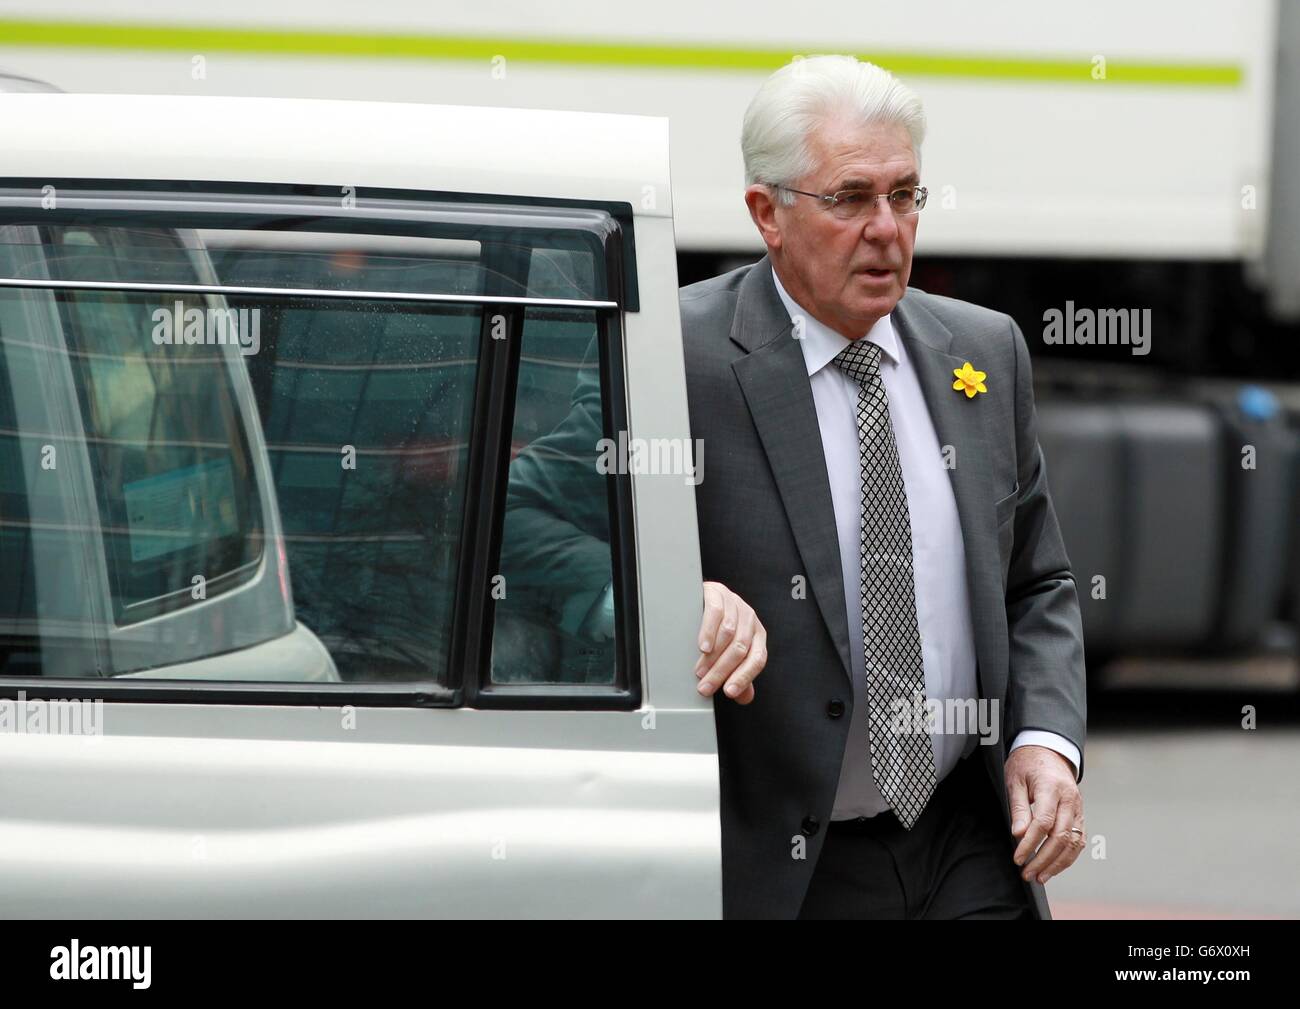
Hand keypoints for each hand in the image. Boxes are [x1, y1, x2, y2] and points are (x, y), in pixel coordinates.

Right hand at [694, 581, 766, 703]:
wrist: (703, 597)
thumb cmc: (717, 627)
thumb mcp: (729, 651)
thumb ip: (738, 673)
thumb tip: (744, 698)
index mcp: (757, 635)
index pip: (757, 659)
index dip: (744, 677)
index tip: (728, 692)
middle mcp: (750, 619)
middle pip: (740, 649)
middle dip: (721, 672)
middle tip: (706, 686)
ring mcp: (735, 604)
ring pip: (728, 633)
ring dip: (713, 656)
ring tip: (700, 671)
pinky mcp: (718, 593)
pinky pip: (716, 613)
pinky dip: (709, 632)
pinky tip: (702, 647)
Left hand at [1006, 744, 1085, 883]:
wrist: (1048, 751)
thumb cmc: (1027, 764)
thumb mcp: (1015, 780)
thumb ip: (1019, 808)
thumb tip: (1018, 834)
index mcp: (1052, 787)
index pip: (1044, 822)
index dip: (1031, 843)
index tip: (1018, 857)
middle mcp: (1070, 800)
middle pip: (1061, 836)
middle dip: (1043, 859)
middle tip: (1027, 873)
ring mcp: (1078, 808)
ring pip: (1074, 842)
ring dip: (1057, 864)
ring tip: (1040, 877)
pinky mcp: (1080, 815)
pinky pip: (1078, 840)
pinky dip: (1068, 857)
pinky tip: (1054, 867)